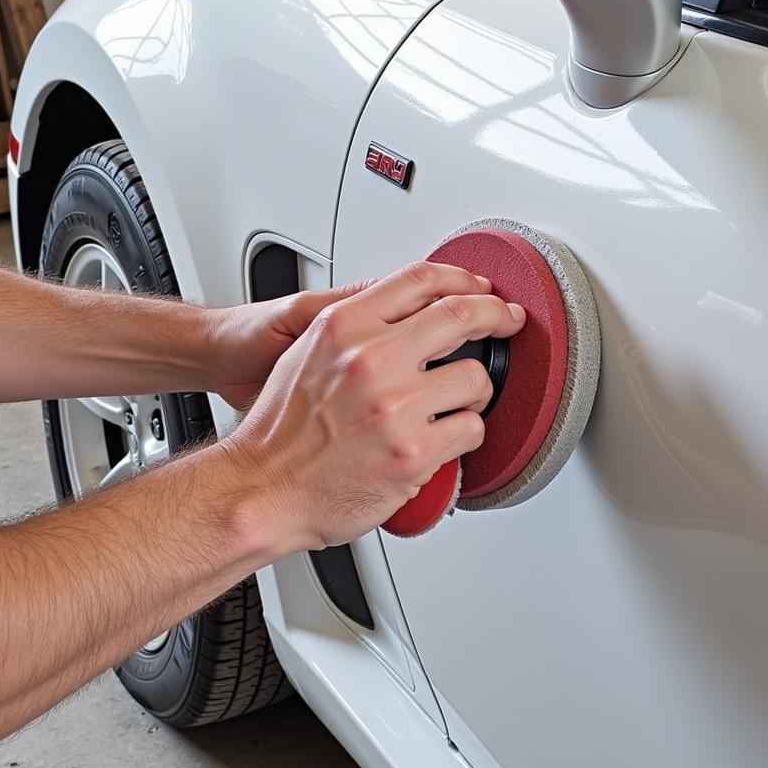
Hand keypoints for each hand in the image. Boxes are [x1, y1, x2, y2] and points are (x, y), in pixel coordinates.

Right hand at [220, 261, 526, 550]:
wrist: (261, 489)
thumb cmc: (280, 430)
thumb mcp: (308, 352)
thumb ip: (357, 326)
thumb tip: (411, 311)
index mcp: (344, 326)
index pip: (420, 279)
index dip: (463, 278)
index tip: (482, 288)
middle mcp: (371, 359)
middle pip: (462, 314)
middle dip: (497, 315)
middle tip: (507, 321)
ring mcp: (394, 406)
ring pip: (475, 378)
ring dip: (475, 392)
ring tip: (456, 404)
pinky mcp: (413, 452)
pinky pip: (472, 430)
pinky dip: (465, 435)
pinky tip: (445, 439)